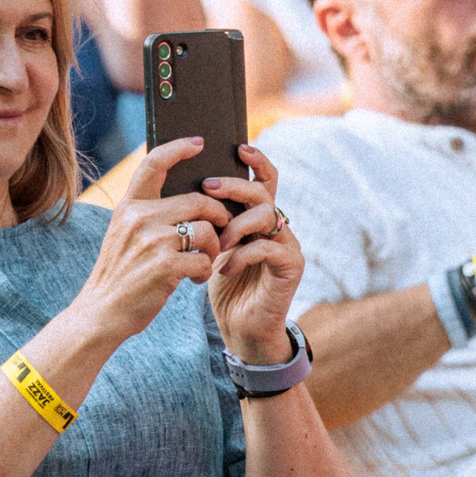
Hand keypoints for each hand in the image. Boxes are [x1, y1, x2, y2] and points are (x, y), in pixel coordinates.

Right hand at [71, 139, 240, 344]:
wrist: (101, 312)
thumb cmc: (120, 274)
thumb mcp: (123, 234)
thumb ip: (147, 214)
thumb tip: (189, 199)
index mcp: (129, 206)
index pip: (154, 163)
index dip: (179, 148)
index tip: (198, 142)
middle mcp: (139, 218)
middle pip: (198, 200)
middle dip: (218, 215)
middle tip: (223, 227)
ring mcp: (152, 241)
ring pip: (206, 230)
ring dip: (215, 247)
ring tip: (207, 260)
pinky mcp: (165, 266)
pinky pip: (204, 259)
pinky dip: (206, 271)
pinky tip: (195, 279)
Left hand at [202, 145, 301, 361]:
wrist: (242, 329)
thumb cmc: (224, 286)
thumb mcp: (212, 246)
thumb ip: (209, 220)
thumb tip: (183, 189)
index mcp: (259, 217)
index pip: (264, 180)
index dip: (256, 161)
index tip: (236, 147)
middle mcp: (278, 226)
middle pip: (263, 191)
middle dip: (234, 185)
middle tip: (206, 187)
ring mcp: (288, 245)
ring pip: (267, 215)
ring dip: (235, 224)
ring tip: (216, 242)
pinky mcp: (292, 266)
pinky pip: (268, 248)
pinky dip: (241, 255)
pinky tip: (223, 270)